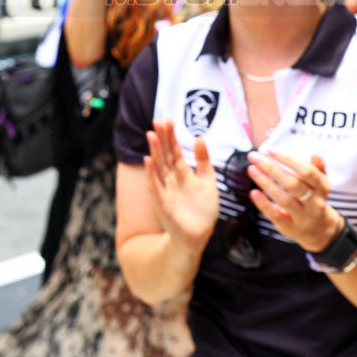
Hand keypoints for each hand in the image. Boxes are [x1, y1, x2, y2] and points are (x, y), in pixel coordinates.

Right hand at [143, 119, 218, 253]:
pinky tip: (148, 161)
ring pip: (159, 167)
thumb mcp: (208, 181)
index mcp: (182, 173)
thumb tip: (199, 137)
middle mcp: (171, 179)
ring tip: (151, 135)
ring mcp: (166, 190)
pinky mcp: (163, 204)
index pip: (174, 150)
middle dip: (162, 138)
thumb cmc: (202, 210)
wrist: (198, 236)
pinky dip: (152, 174)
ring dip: (154, 151)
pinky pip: (156, 187)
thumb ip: (203, 161)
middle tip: (158, 120)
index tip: (168, 119)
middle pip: (165, 155)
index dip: (171, 136)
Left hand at [246, 149, 341, 252]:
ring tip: (251, 169)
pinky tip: (253, 192)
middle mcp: (315, 203)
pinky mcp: (289, 227)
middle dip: (272, 169)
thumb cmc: (313, 200)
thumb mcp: (319, 185)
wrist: (319, 231)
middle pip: (294, 184)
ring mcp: (303, 217)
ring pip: (284, 199)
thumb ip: (316, 169)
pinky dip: (264, 204)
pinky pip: (276, 215)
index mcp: (322, 188)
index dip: (289, 160)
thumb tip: (315, 155)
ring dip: (266, 183)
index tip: (271, 150)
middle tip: (253, 156)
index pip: (308, 172)